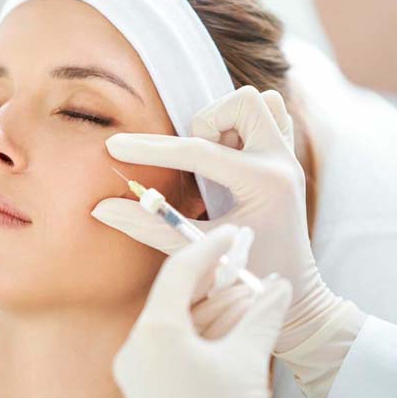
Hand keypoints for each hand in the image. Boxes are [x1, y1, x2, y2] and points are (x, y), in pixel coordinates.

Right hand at [92, 86, 364, 397]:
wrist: (296, 294)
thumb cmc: (247, 276)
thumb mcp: (195, 251)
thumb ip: (148, 226)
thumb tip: (101, 207)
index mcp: (263, 183)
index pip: (197, 151)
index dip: (149, 149)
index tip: (114, 147)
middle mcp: (281, 161)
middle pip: (240, 103)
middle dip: (204, 124)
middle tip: (191, 158)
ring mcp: (288, 156)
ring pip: (257, 102)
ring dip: (223, 122)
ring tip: (210, 157)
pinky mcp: (286, 157)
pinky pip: (270, 115)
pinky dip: (242, 125)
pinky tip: (226, 155)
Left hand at [113, 226, 291, 397]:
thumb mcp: (249, 362)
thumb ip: (261, 315)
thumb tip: (277, 286)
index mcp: (153, 334)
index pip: (177, 274)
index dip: (207, 249)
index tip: (229, 232)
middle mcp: (133, 348)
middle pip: (172, 298)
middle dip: (209, 280)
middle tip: (239, 260)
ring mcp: (132, 371)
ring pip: (169, 323)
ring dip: (205, 308)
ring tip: (240, 294)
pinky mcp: (140, 391)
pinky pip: (164, 348)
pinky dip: (193, 334)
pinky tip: (221, 329)